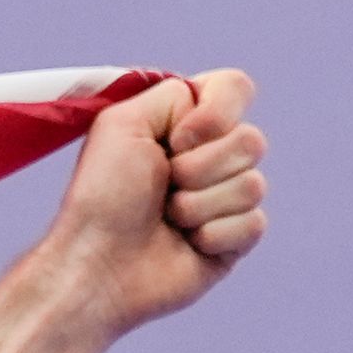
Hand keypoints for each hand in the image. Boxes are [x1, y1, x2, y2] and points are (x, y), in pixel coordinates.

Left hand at [41, 68, 267, 338]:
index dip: (214, 114)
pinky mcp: (234, 240)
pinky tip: (186, 244)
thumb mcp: (123, 124)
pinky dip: (212, 235)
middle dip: (200, 167)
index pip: (235, 88)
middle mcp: (212, 157)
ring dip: (198, 204)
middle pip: (252, 140)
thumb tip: (212, 106)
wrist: (98, 263)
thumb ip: (173, 93)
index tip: (175, 140)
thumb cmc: (101, 196)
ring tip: (167, 219)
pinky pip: (254, 224)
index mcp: (187, 123)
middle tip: (163, 186)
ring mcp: (226, 199)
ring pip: (254, 185)